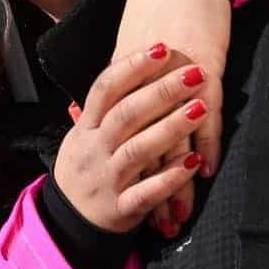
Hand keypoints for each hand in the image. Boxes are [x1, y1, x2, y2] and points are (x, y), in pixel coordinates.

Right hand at [53, 44, 207, 233]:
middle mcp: (95, 148)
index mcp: (86, 127)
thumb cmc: (86, 168)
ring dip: (170, 128)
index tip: (159, 47)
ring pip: (138, 149)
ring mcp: (108, 177)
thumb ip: (103, 106)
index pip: (104, 89)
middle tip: (192, 72)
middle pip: (126, 114)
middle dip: (160, 91)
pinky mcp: (121, 207)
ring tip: (200, 108)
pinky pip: (147, 191)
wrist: (68, 222)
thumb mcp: (84, 134)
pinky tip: (193, 161)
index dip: (131, 67)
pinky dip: (170, 177)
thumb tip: (124, 65)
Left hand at [112, 0, 230, 236]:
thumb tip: (113, 103)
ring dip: (177, 181)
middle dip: (151, 189)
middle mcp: (144, 84)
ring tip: (179, 216)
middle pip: (146, 146)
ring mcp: (174, 79)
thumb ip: (127, 78)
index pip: (125, 136)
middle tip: (157, 225)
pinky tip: (206, 171)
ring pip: (173, 140)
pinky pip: (206, 115)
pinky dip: (205, 145)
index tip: (129, 201)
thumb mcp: (134, 44)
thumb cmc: (159, 5)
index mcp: (124, 78)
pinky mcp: (204, 69)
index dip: (130, 172)